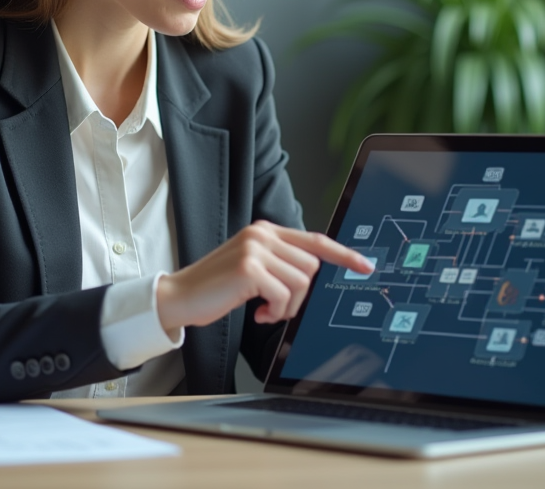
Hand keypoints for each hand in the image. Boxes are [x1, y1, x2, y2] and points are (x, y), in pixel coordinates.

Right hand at [155, 220, 372, 331]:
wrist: (180, 297)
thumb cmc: (214, 288)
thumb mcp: (250, 268)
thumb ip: (278, 264)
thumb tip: (310, 278)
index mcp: (264, 231)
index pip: (313, 240)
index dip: (343, 254)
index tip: (365, 265)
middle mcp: (261, 234)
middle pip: (311, 266)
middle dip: (299, 295)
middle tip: (275, 307)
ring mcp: (255, 249)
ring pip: (301, 282)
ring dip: (287, 306)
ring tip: (264, 309)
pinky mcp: (250, 268)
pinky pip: (284, 296)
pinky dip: (274, 311)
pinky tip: (256, 313)